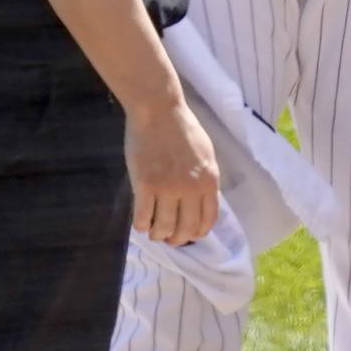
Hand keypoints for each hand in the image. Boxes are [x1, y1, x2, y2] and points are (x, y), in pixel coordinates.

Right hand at [127, 99, 220, 245]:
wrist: (159, 111)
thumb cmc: (182, 129)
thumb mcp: (206, 155)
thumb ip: (205, 179)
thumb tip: (202, 202)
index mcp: (209, 181)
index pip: (208, 220)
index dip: (198, 232)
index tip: (189, 234)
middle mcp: (191, 189)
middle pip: (186, 229)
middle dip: (177, 239)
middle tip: (169, 238)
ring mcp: (167, 188)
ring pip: (163, 228)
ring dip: (158, 235)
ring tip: (153, 231)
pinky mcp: (144, 185)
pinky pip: (142, 217)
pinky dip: (141, 226)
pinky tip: (140, 223)